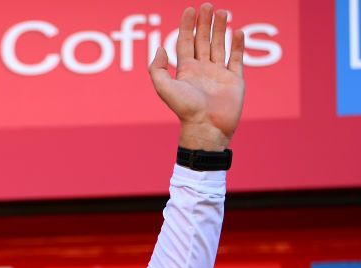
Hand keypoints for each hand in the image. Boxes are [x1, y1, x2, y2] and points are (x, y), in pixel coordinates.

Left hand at [149, 4, 244, 150]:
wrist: (207, 127)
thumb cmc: (185, 109)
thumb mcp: (164, 88)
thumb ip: (157, 68)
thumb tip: (160, 48)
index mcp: (185, 71)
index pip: (185, 42)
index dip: (186, 26)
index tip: (189, 9)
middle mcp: (202, 70)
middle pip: (202, 40)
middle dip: (204, 23)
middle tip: (207, 6)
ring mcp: (219, 74)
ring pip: (219, 46)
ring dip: (220, 29)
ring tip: (222, 12)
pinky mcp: (234, 80)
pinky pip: (236, 59)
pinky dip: (237, 45)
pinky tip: (237, 32)